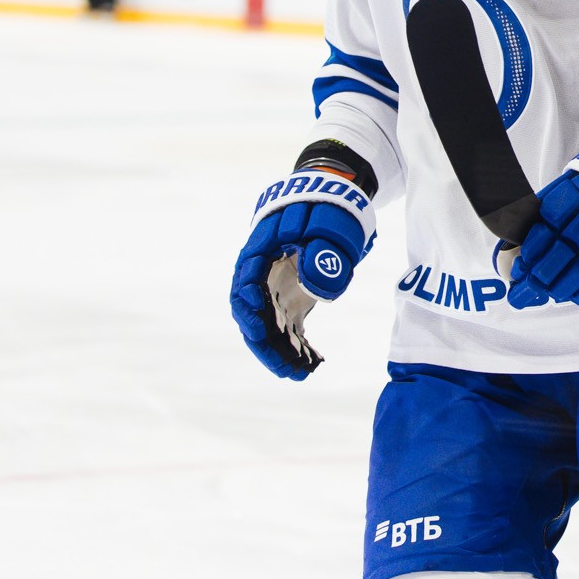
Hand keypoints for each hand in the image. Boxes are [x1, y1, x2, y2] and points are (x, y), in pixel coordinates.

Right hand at [230, 162, 375, 378]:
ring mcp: (274, 286)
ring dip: (280, 350)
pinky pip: (285, 326)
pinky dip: (294, 345)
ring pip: (268, 324)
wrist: (333, 203)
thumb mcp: (330, 224)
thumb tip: (314, 287)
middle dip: (265, 344)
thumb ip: (320, 251)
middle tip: (286, 370)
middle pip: (253, 312)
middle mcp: (262, 272)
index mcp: (262, 249)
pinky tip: (310, 363)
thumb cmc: (330, 210)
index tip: (257, 331)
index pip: (245, 283)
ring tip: (299, 375)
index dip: (248, 309)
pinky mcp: (289, 297)